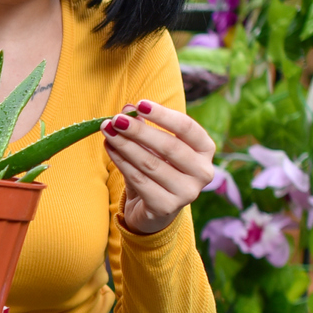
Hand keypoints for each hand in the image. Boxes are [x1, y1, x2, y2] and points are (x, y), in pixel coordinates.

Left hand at [102, 99, 218, 236]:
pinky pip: (139, 180)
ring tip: (107, 131)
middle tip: (116, 119)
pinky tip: (110, 149)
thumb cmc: (158, 169)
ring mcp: (187, 192)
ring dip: (125, 145)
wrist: (154, 209)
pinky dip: (121, 162)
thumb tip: (128, 108)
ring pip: (150, 163)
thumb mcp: (153, 146)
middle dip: (139, 131)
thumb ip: (143, 126)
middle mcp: (203, 172)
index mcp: (205, 150)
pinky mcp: (166, 206)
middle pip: (168, 146)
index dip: (163, 115)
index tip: (140, 104)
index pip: (187, 127)